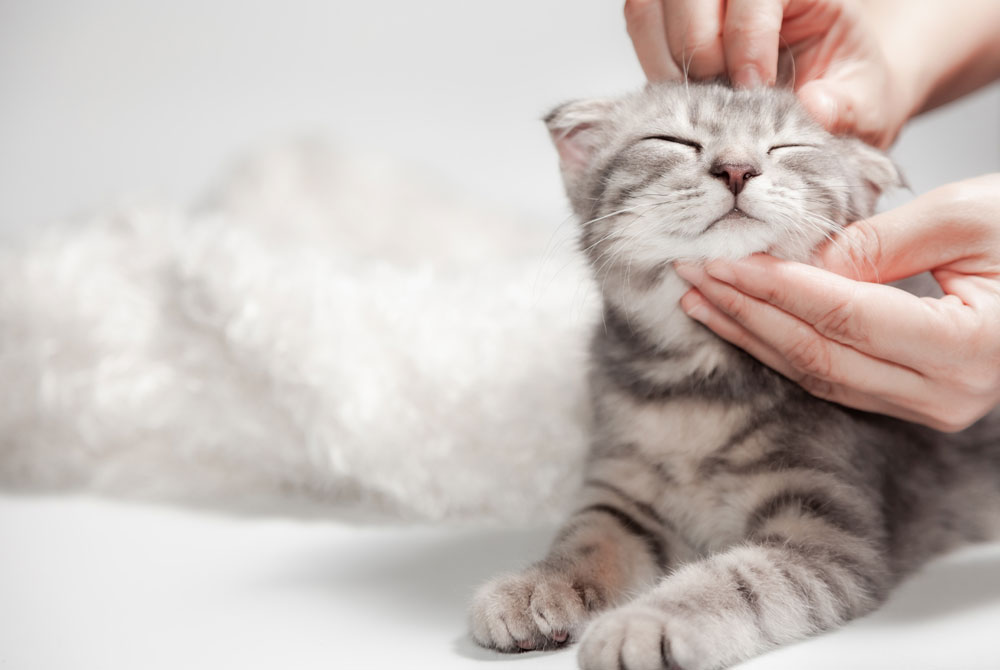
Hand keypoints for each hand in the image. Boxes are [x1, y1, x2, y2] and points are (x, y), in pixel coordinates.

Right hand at [623, 0, 909, 146]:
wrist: (820, 92)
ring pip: (650, 4)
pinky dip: (651, 60)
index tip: (752, 92)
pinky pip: (639, 21)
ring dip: (665, 58)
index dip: (746, 40)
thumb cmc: (839, 93)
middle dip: (698, 49)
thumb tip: (814, 108)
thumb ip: (845, 107)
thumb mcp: (863, 104)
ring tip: (697, 99)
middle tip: (718, 99)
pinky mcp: (666, 11)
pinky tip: (680, 92)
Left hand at [674, 174, 999, 431]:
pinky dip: (782, 349)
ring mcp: (932, 406)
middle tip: (688, 276)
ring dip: (752, 335)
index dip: (774, 287)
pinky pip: (833, 379)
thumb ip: (879, 242)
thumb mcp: (969, 216)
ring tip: (699, 300)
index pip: (844, 315)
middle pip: (818, 354)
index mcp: (971, 345)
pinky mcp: (915, 400)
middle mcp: (949, 392)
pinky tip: (744, 324)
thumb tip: (797, 262)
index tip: (718, 260)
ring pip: (817, 374)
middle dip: (745, 313)